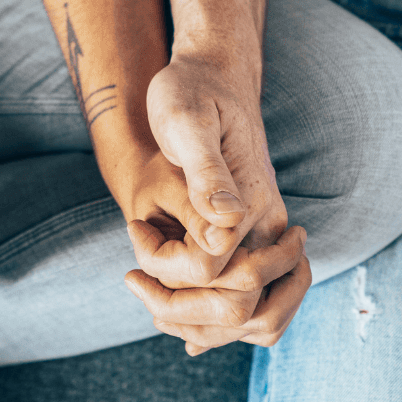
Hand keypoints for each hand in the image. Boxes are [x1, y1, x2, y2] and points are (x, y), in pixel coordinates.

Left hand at [123, 52, 310, 353]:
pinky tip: (176, 314)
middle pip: (238, 308)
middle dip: (178, 310)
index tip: (133, 236)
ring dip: (198, 325)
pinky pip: (251, 301)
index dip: (164, 270)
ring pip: (251, 316)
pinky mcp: (257, 239)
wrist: (214, 76)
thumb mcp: (186, 121)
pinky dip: (215, 319)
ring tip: (148, 294)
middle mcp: (270, 226)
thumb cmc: (190, 92)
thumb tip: (223, 224)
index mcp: (253, 202)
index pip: (213, 273)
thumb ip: (206, 173)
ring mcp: (267, 235)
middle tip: (132, 280)